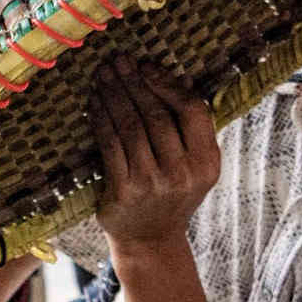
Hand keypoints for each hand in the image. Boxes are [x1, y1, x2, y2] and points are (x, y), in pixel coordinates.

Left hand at [89, 54, 219, 250]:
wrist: (151, 240)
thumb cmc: (171, 193)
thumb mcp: (194, 167)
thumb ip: (188, 131)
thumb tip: (163, 77)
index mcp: (207, 162)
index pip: (192, 110)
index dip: (167, 84)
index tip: (146, 65)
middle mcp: (183, 173)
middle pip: (156, 114)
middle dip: (134, 82)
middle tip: (118, 60)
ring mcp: (153, 183)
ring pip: (130, 126)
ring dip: (114, 95)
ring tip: (103, 74)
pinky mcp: (124, 191)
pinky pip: (110, 144)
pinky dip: (100, 119)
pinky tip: (94, 102)